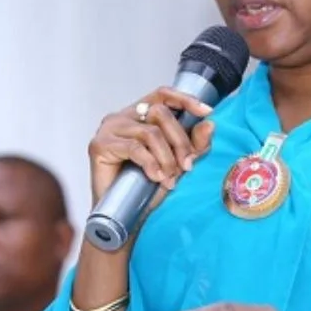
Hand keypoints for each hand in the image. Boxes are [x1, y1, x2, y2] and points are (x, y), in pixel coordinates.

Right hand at [88, 87, 214, 206]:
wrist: (125, 216)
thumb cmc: (147, 188)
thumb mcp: (179, 163)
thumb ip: (194, 144)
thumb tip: (210, 124)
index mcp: (139, 114)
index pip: (163, 94)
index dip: (185, 99)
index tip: (206, 111)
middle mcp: (123, 116)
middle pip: (160, 113)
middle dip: (180, 140)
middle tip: (187, 166)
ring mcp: (109, 129)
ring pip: (149, 132)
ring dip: (166, 157)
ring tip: (169, 178)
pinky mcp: (99, 145)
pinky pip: (134, 148)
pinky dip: (150, 164)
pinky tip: (156, 177)